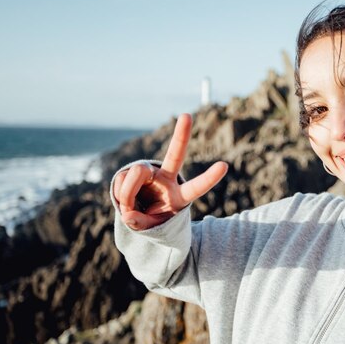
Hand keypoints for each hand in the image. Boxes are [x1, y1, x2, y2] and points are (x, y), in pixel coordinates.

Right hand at [112, 113, 227, 229]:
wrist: (138, 214)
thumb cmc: (151, 220)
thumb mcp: (149, 228)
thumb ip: (141, 223)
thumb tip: (128, 213)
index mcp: (180, 196)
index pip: (196, 187)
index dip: (209, 178)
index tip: (224, 166)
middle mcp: (167, 179)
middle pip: (175, 155)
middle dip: (181, 135)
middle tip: (187, 115)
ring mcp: (150, 173)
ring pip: (137, 172)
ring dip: (128, 192)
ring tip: (129, 206)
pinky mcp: (134, 171)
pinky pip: (122, 179)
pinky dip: (120, 193)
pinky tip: (125, 199)